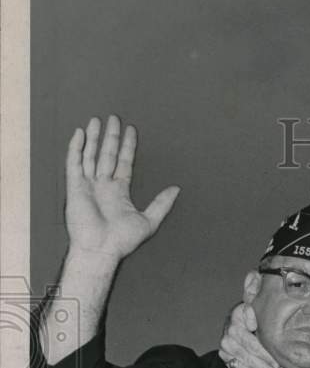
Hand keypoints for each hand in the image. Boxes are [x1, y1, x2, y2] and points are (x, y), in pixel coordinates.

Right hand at [65, 116, 178, 261]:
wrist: (101, 250)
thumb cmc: (122, 240)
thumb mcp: (149, 220)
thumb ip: (162, 203)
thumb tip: (177, 189)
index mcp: (119, 191)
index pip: (123, 162)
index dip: (127, 146)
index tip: (131, 130)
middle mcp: (103, 186)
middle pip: (106, 154)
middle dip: (110, 136)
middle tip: (114, 118)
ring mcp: (88, 185)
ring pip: (90, 155)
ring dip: (93, 138)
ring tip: (97, 120)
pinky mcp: (75, 187)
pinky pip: (74, 163)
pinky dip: (76, 148)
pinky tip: (80, 133)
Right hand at [218, 303, 280, 367]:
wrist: (242, 318)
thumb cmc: (256, 313)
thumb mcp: (256, 304)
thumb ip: (254, 304)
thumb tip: (252, 317)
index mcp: (235, 321)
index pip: (251, 342)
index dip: (264, 353)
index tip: (277, 362)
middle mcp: (227, 336)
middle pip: (247, 356)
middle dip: (263, 367)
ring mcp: (225, 349)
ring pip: (240, 366)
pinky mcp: (225, 359)